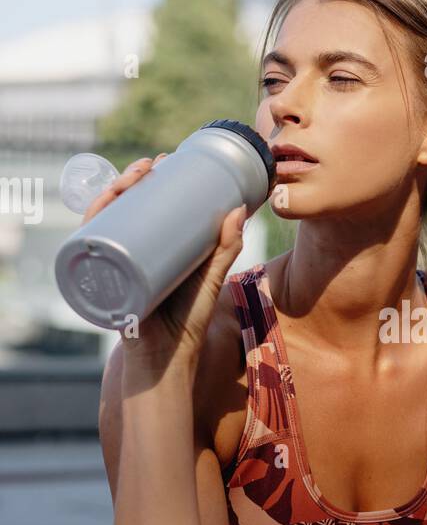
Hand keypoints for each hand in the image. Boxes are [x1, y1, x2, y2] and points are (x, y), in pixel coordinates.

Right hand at [81, 153, 246, 373]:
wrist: (168, 362)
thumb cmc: (188, 324)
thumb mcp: (210, 280)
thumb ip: (225, 249)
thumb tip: (240, 209)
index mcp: (151, 251)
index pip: (142, 208)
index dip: (148, 182)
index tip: (166, 161)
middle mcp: (127, 256)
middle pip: (120, 210)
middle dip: (129, 181)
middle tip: (152, 165)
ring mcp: (113, 269)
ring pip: (103, 223)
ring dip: (110, 195)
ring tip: (133, 178)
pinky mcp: (105, 286)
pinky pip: (89, 256)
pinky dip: (88, 232)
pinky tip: (96, 211)